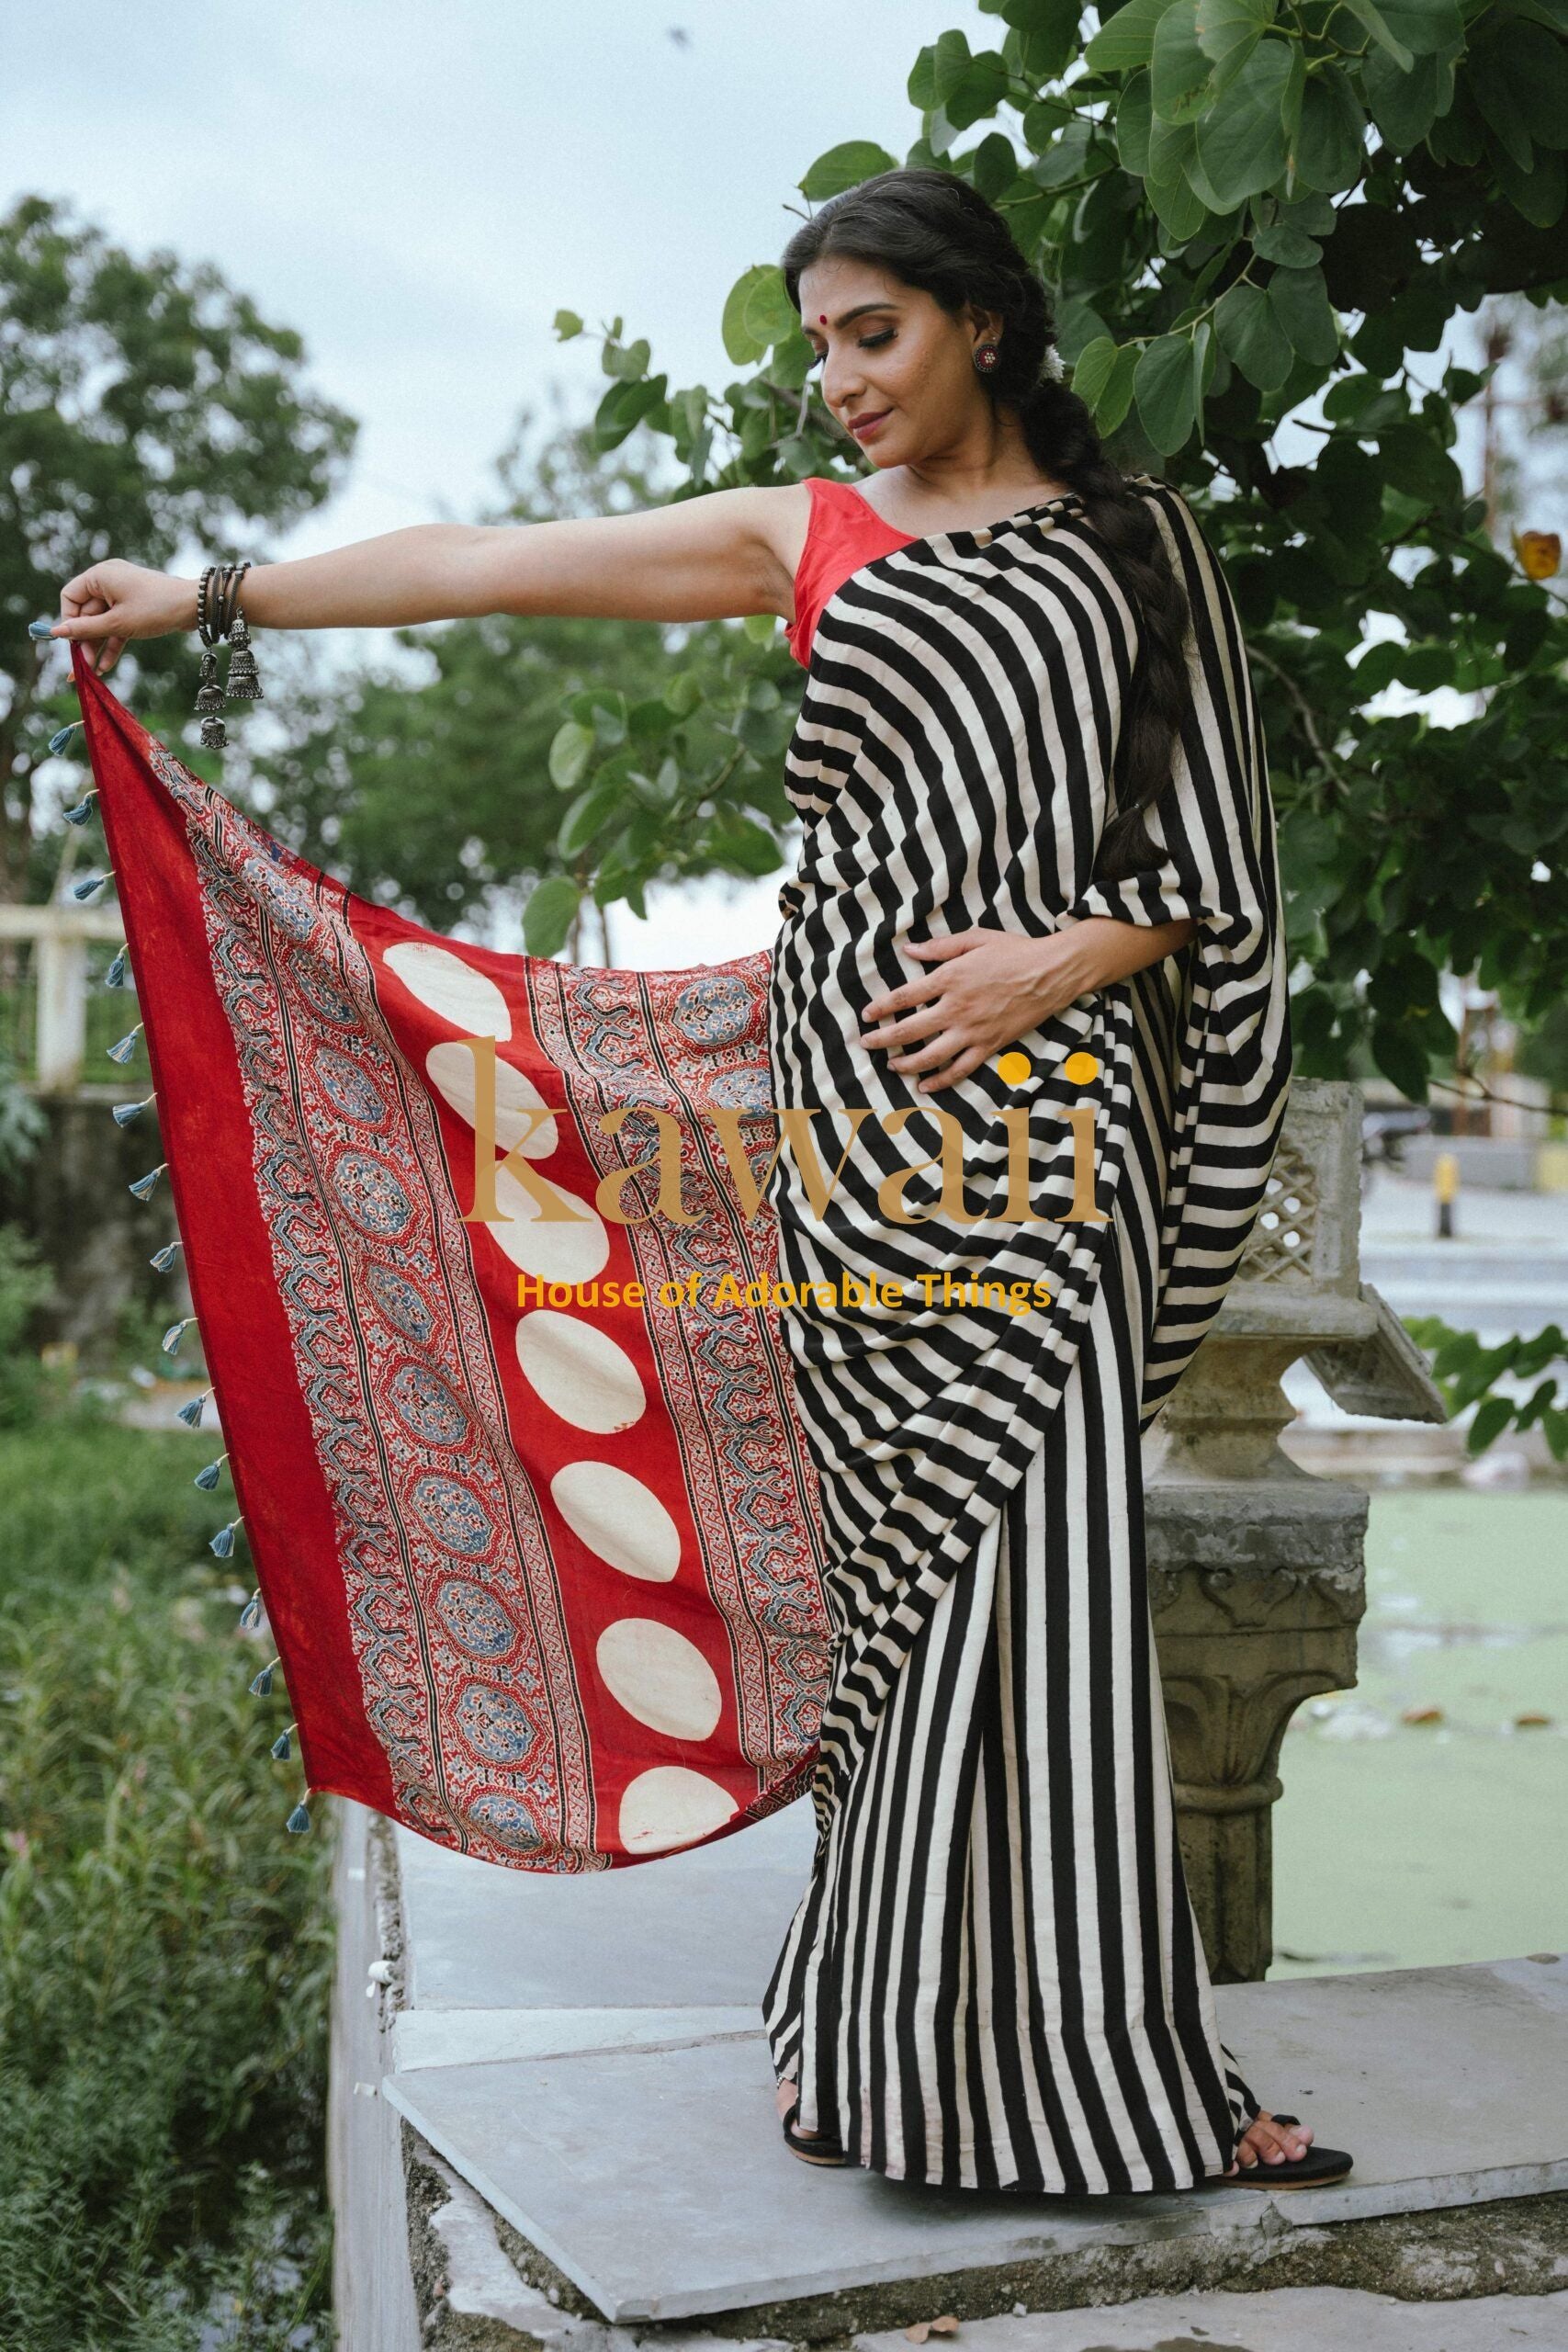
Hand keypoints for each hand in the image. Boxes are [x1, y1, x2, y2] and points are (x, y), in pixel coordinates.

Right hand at [51, 560, 198, 674]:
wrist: (196, 607)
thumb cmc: (156, 608)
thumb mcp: (118, 623)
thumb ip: (86, 629)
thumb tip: (57, 632)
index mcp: (100, 576)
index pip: (70, 597)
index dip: (68, 620)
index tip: (71, 642)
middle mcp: (108, 582)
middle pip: (86, 614)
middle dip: (84, 640)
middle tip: (82, 667)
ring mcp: (122, 596)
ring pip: (102, 623)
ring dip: (97, 647)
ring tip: (92, 672)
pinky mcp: (134, 609)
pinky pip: (117, 627)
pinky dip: (113, 644)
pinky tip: (105, 667)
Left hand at [855, 926, 1099, 1095]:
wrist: (1052, 972)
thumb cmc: (1015, 951)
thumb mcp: (975, 939)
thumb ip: (940, 947)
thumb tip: (909, 949)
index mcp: (950, 978)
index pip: (905, 996)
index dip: (881, 1007)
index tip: (866, 1015)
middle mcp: (957, 1007)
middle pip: (910, 1029)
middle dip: (883, 1039)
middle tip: (866, 1044)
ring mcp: (973, 1030)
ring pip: (931, 1055)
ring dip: (907, 1063)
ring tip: (892, 1066)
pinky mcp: (990, 1045)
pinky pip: (961, 1069)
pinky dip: (941, 1081)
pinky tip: (925, 1086)